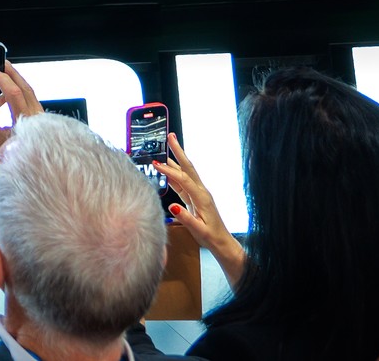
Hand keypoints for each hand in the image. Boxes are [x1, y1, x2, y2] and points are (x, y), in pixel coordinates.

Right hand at [0, 62, 42, 154]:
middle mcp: (36, 117)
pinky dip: (24, 90)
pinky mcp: (42, 120)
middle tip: (2, 63)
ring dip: (19, 80)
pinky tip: (16, 90)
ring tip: (8, 72)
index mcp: (24, 121)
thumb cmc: (12, 158)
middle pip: (26, 88)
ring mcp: (41, 117)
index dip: (2, 80)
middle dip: (13, 73)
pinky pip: (33, 99)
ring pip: (31, 93)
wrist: (30, 171)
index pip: (14, 93)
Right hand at [158, 130, 244, 284]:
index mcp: (202, 198)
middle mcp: (201, 192)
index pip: (184, 180)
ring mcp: (198, 194)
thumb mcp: (199, 230)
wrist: (222, 243)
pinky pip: (182, 182)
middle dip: (179, 151)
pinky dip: (174, 173)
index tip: (156, 164)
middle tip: (171, 136)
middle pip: (188, 167)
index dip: (170, 171)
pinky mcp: (194, 198)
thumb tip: (173, 207)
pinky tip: (167, 169)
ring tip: (168, 146)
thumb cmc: (211, 237)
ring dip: (176, 159)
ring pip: (185, 172)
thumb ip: (186, 218)